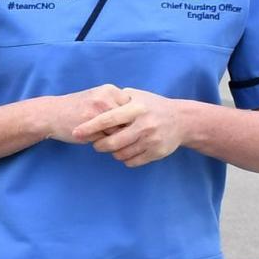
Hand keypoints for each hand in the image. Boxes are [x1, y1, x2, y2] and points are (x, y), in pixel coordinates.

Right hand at [41, 84, 128, 144]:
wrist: (50, 114)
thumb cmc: (76, 110)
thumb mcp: (97, 99)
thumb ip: (115, 105)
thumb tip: (137, 121)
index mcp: (110, 90)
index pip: (134, 108)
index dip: (129, 120)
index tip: (122, 126)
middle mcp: (106, 97)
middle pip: (129, 120)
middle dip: (124, 130)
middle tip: (115, 135)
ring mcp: (98, 110)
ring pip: (120, 130)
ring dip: (115, 138)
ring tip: (104, 137)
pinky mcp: (90, 124)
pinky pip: (107, 138)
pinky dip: (104, 142)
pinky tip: (94, 139)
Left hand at [72, 88, 187, 165]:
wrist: (182, 120)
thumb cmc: (152, 106)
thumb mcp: (137, 96)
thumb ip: (117, 99)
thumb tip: (93, 103)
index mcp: (137, 108)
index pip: (108, 119)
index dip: (90, 127)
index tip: (76, 132)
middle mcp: (144, 124)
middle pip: (112, 142)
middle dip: (99, 145)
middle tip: (96, 143)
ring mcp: (151, 140)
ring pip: (120, 154)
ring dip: (112, 152)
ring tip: (112, 146)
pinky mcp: (157, 152)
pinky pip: (131, 162)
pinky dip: (124, 159)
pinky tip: (125, 151)